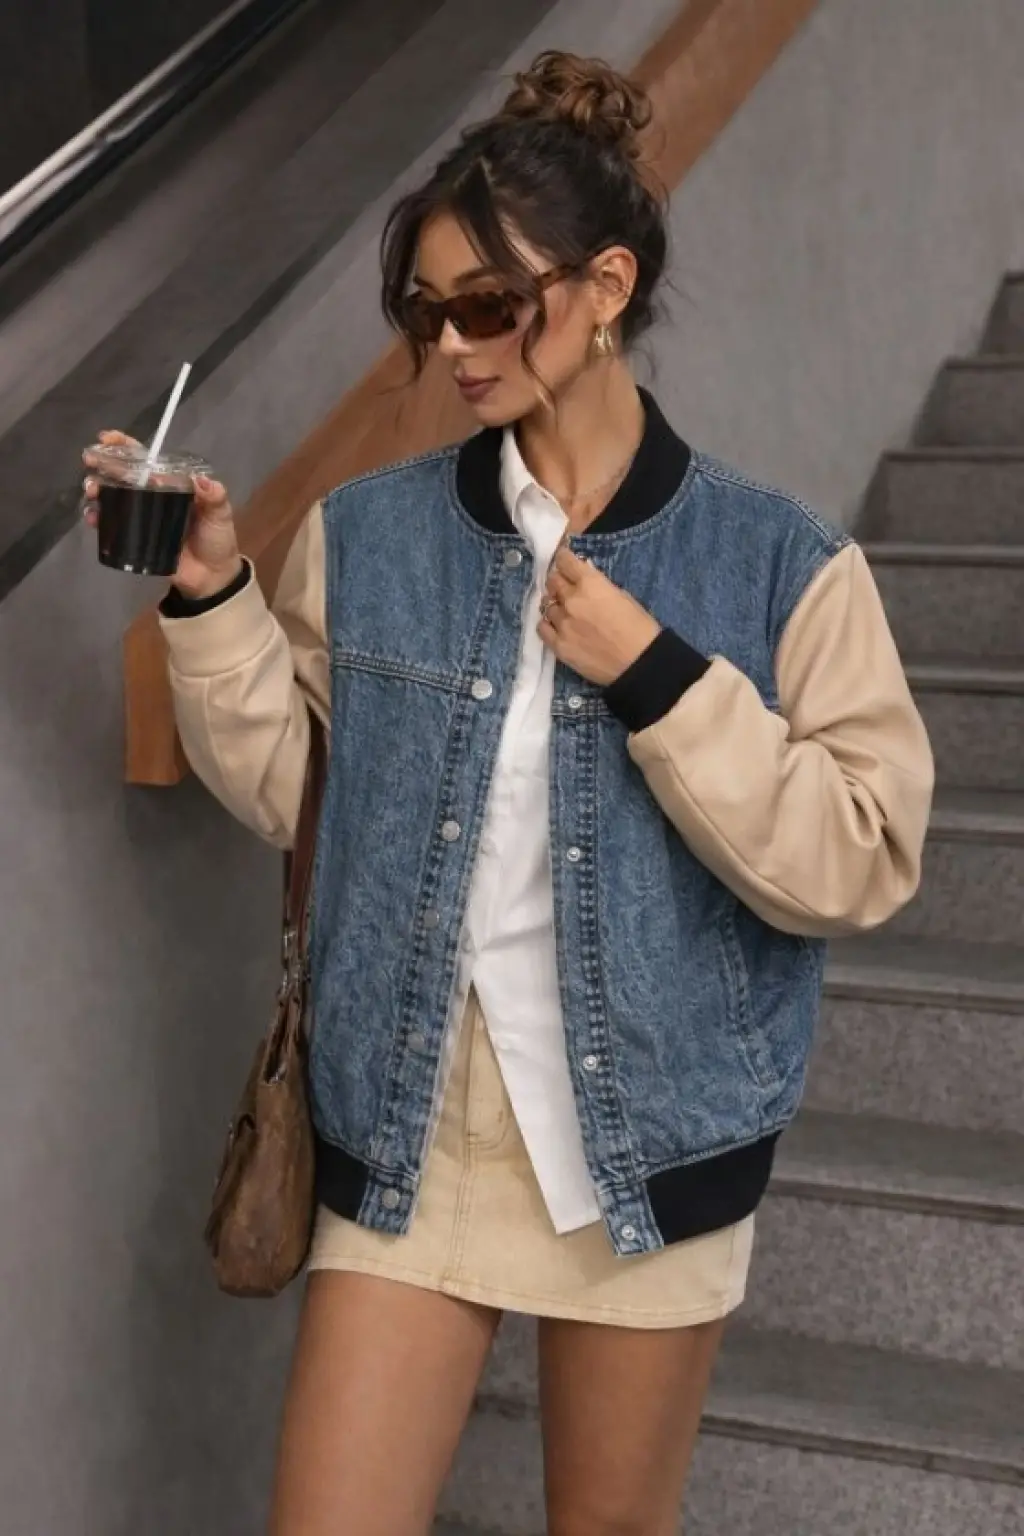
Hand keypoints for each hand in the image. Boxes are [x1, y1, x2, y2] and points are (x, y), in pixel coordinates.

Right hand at [82, 431, 243, 599]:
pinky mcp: (134, 539)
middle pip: (123, 475)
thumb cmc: (217, 539)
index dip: (126, 448)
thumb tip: (201, 480)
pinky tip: (92, 516)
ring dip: (98, 489)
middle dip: (104, 464)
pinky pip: (112, 526)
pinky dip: (99, 519)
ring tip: (91, 489)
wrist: (212, 576)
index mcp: (171, 485)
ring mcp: (141, 517)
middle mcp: (152, 497)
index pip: (147, 460)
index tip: (108, 438)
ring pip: (113, 497)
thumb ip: (215, 497)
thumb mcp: (221, 515)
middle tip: (90, 460)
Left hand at [538, 545, 660, 685]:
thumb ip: (598, 586)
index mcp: (590, 584)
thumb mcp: (622, 596)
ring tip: (565, 610)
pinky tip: (557, 626)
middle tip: (566, 587)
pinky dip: (548, 623)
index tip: (564, 561)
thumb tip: (584, 580)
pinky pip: (542, 628)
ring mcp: (562, 624)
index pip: (565, 561)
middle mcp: (571, 600)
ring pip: (546, 604)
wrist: (639, 664)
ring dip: (555, 604)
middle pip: (552, 581)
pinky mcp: (558, 646)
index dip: (563, 559)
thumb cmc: (639, 629)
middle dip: (559, 581)